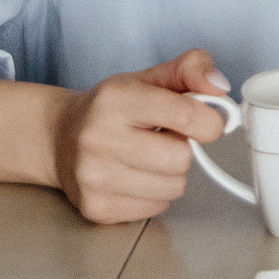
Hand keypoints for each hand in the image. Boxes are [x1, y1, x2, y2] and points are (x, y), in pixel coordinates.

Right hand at [47, 49, 228, 224]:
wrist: (58, 137)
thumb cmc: (110, 107)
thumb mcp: (148, 77)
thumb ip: (191, 69)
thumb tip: (220, 87)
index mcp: (116, 98)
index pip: (186, 115)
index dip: (209, 121)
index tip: (206, 121)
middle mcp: (99, 138)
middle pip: (181, 158)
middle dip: (182, 149)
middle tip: (163, 138)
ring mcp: (94, 177)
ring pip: (173, 187)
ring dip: (170, 174)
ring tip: (146, 157)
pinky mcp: (96, 208)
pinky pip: (156, 208)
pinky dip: (154, 194)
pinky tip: (134, 175)